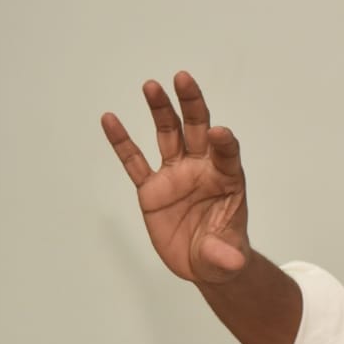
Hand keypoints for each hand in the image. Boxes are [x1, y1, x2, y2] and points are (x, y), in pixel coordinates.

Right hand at [102, 72, 249, 283]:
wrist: (203, 264)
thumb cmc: (223, 255)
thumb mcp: (228, 259)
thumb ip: (228, 256)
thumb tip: (232, 262)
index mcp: (228, 180)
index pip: (227, 154)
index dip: (224, 143)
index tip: (219, 133)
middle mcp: (202, 170)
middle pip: (198, 130)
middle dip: (192, 105)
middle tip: (183, 79)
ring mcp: (176, 175)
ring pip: (168, 135)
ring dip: (161, 110)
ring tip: (151, 86)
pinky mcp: (152, 189)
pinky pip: (134, 161)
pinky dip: (122, 142)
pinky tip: (110, 119)